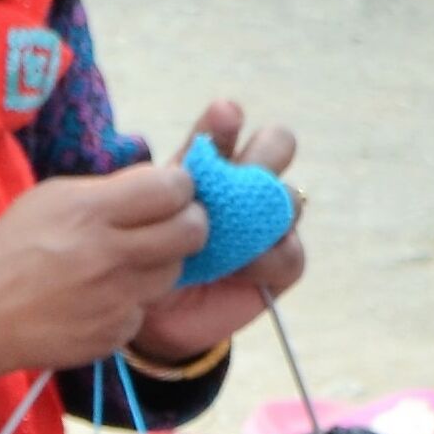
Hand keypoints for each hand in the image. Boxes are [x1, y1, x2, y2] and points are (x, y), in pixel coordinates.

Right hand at [0, 161, 205, 384]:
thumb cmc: (6, 251)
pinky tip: (94, 302)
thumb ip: (105, 191)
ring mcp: (115, 298)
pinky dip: (126, 305)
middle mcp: (110, 254)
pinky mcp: (112, 334)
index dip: (178, 188)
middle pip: (192, 231)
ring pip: (172, 273)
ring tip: (119, 267)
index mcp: (91, 211)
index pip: (174, 188)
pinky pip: (141, 311)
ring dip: (155, 266)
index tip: (165, 195)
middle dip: (186, 224)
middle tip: (165, 228)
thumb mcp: (48, 199)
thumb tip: (157, 187)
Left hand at [132, 101, 305, 363]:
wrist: (152, 319)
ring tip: (234, 227)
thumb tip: (182, 167)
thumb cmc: (145, 258)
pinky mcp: (280, 263)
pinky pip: (288, 252)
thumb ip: (167, 189)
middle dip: (265, 152)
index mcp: (208, 168)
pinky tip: (243, 266)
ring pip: (288, 198)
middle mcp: (245, 186)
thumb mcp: (147, 221)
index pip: (223, 131)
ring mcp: (267, 223)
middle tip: (245, 168)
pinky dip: (268, 257)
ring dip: (266, 208)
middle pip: (276, 147)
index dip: (224, 123)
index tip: (222, 115)